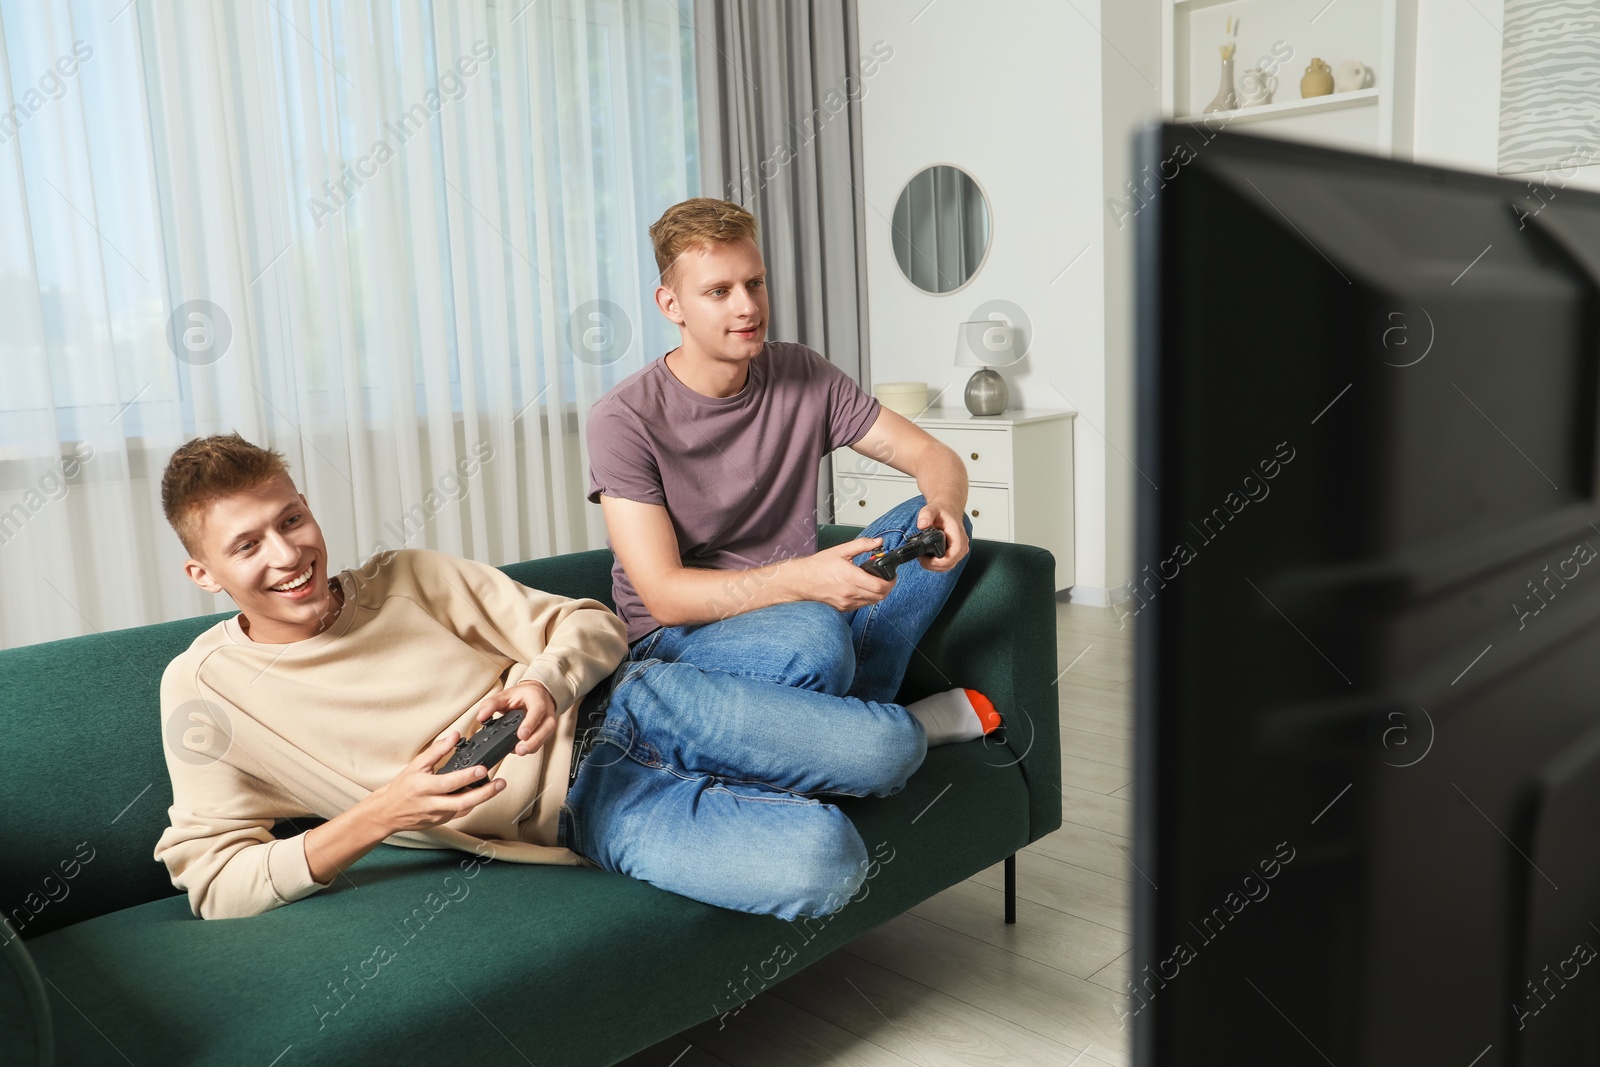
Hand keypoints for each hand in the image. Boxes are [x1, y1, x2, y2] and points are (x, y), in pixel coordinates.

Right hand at [364, 732, 505, 834]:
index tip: (482, 769)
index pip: (449, 783)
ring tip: (497, 786)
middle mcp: (433, 804)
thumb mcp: (416, 765)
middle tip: (500, 783)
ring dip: (482, 798)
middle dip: (485, 793)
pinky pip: (461, 812)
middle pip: (463, 802)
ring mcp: (439, 815)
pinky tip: (480, 793)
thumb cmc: (403, 787)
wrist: (389, 813)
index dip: (467, 777)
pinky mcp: (443, 821)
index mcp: (425, 788)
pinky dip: (472, 803)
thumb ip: (437, 751)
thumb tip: (455, 736)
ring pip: (465, 808)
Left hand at [473, 679, 558, 756]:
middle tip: (520, 749)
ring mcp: (549, 722)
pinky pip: (542, 741)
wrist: (535, 695)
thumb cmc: (521, 696)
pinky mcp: (546, 732)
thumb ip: (491, 704)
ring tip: (519, 751)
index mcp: (537, 698)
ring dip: (534, 746)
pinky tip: (520, 749)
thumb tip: (481, 717)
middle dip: (534, 740)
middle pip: (547, 727)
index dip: (531, 723)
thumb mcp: (504, 695)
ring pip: (546, 736)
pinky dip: (532, 747)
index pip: (538, 710)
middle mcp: (547, 711)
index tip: (521, 734)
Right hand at [791, 537, 893, 610]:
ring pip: (872, 602)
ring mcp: (846, 602)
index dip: (890, 581)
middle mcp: (850, 593)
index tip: (892, 575)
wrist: (802, 581)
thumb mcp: (841, 551)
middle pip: (879, 596)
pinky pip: (861, 605)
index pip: (879, 586)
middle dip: (887, 587)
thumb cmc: (818, 566)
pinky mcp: (843, 608)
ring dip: (878, 593)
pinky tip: (863, 589)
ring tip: (875, 582)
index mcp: (851, 577)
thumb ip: (862, 545)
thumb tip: (878, 542)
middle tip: (887, 578)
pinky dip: (867, 598)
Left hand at [915, 499, 968, 571]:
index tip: (930, 560)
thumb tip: (922, 524)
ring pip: (949, 566)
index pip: (954, 554)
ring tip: (923, 559)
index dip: (942, 561)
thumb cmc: (943, 511)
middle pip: (950, 563)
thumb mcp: (932, 508)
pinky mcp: (955, 553)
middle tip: (922, 559)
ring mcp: (959, 549)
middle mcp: (961, 544)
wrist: (948, 509)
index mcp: (958, 534)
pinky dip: (937, 565)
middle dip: (934, 565)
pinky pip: (948, 564)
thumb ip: (926, 515)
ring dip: (935, 566)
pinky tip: (929, 560)